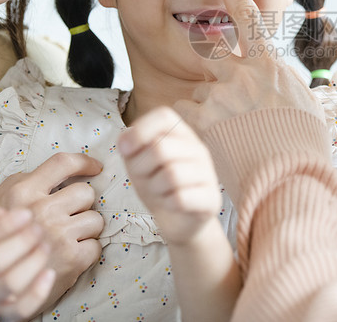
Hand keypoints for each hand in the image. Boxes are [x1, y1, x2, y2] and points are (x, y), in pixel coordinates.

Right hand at [0, 152, 103, 312]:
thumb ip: (15, 185)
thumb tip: (45, 173)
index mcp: (23, 192)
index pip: (62, 163)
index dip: (84, 162)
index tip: (94, 167)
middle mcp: (42, 211)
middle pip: (86, 192)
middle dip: (82, 202)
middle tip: (70, 214)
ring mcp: (59, 236)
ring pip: (96, 219)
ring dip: (87, 227)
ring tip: (70, 235)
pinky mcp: (72, 260)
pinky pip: (96, 245)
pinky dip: (88, 249)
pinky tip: (72, 253)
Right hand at [0, 207, 54, 321]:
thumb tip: (1, 212)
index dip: (2, 226)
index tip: (26, 213)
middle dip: (21, 241)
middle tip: (39, 228)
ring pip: (8, 284)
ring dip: (32, 262)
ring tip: (45, 245)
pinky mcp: (2, 316)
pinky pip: (20, 309)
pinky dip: (37, 292)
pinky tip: (50, 273)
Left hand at [118, 106, 221, 244]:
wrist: (179, 220)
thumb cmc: (158, 186)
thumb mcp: (138, 162)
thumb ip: (130, 146)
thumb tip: (126, 143)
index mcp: (181, 134)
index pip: (164, 116)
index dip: (140, 131)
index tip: (125, 151)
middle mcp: (198, 149)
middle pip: (161, 148)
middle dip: (142, 168)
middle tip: (145, 179)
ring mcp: (208, 173)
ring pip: (171, 175)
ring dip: (155, 188)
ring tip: (160, 192)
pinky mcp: (211, 199)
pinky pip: (181, 198)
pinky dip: (168, 204)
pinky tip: (172, 204)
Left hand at [175, 0, 323, 131]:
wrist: (289, 178)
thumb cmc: (304, 145)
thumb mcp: (305, 103)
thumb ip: (284, 82)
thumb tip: (276, 75)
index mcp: (269, 66)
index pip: (249, 18)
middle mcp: (242, 74)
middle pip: (211, 52)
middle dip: (209, 61)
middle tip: (220, 84)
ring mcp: (220, 96)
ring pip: (199, 92)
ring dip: (206, 108)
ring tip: (228, 136)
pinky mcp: (203, 121)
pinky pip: (183, 112)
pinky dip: (190, 125)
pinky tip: (209, 140)